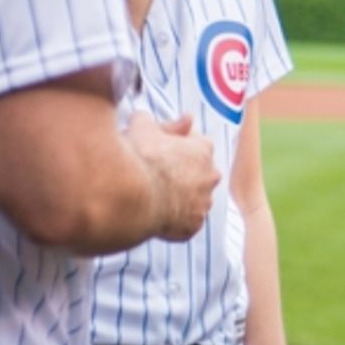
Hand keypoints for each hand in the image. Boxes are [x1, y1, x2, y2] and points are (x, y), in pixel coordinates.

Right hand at [127, 112, 219, 240]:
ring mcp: (203, 203)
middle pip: (198, 172)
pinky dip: (174, 220)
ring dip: (179, 198)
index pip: (196, 143)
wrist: (134, 197)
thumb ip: (151, 120)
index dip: (177, 145)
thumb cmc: (140, 159)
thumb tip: (153, 118)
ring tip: (155, 197)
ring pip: (194, 199)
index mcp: (203, 149)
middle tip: (157, 174)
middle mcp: (210, 176)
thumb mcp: (141, 127)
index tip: (162, 148)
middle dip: (182, 173)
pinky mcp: (192, 226)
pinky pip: (185, 222)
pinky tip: (156, 215)